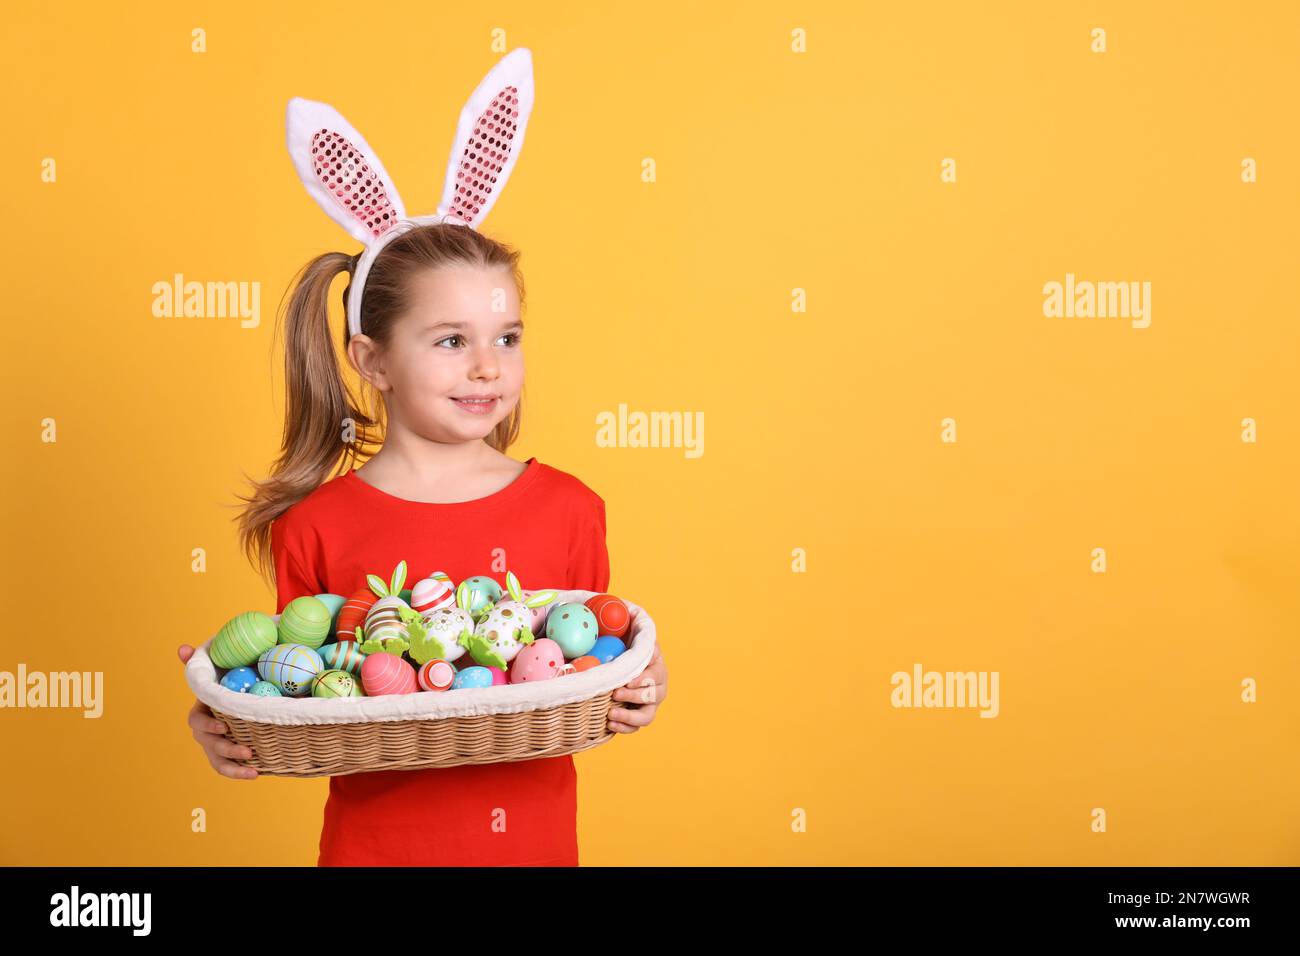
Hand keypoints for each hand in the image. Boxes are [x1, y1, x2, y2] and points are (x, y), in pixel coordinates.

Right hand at [178, 644, 258, 779]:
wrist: (237, 699)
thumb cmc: (225, 684)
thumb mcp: (215, 672)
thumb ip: (199, 663)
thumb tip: (183, 649)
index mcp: (201, 713)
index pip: (197, 722)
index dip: (209, 726)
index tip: (224, 726)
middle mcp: (205, 732)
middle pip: (209, 745)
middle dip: (227, 749)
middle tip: (247, 751)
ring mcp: (216, 746)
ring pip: (218, 761)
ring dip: (234, 767)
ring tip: (253, 770)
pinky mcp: (228, 755)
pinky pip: (230, 768)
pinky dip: (241, 773)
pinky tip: (257, 774)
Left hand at [608, 644, 666, 733]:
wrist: (622, 661)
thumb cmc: (628, 647)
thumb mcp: (635, 637)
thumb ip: (641, 638)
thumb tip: (646, 648)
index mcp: (658, 669)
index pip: (656, 676)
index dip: (642, 680)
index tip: (627, 681)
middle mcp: (659, 689)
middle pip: (652, 697)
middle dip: (633, 696)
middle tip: (615, 694)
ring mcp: (650, 705)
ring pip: (647, 717)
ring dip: (629, 717)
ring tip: (611, 714)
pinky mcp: (639, 716)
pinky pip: (635, 728)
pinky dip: (624, 728)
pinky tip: (610, 724)